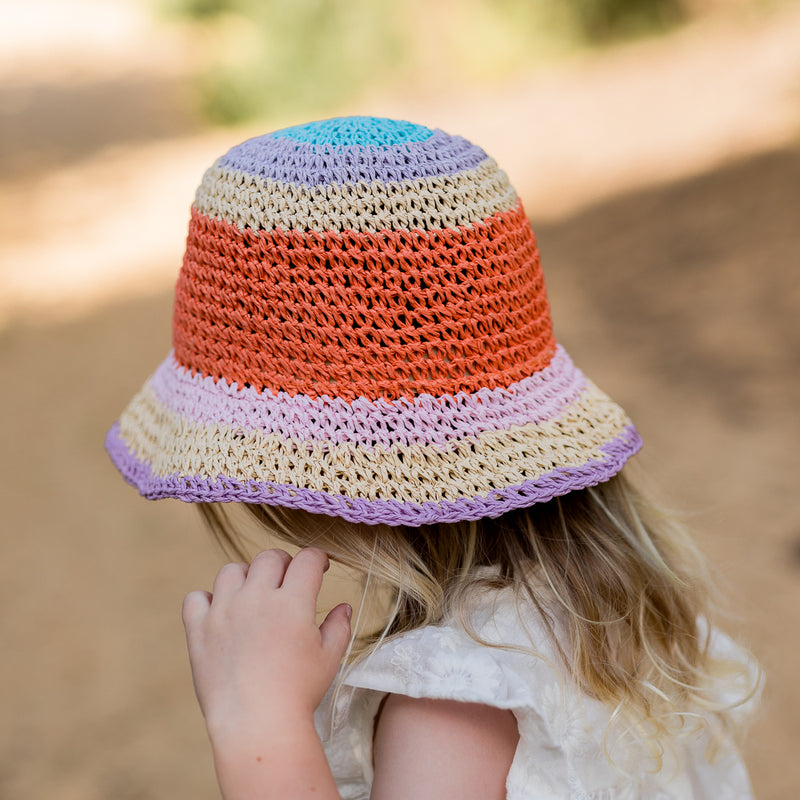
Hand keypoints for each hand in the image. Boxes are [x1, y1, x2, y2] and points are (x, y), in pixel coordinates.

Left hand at [181, 548, 351, 744]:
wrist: (257, 724)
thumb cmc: (299, 692)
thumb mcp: (329, 658)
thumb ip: (339, 626)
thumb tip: (343, 607)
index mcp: (292, 602)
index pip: (307, 559)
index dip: (317, 558)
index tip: (319, 568)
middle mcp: (256, 598)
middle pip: (269, 558)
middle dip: (284, 563)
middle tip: (288, 580)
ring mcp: (224, 611)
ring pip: (231, 571)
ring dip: (246, 577)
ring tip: (253, 595)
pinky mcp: (199, 630)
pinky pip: (195, 598)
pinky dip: (207, 601)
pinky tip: (220, 614)